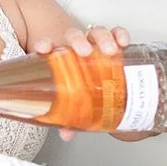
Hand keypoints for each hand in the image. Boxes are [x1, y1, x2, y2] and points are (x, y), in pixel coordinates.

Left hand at [32, 23, 130, 142]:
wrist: (100, 78)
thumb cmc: (80, 85)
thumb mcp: (73, 100)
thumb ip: (68, 116)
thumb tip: (67, 133)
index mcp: (61, 57)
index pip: (49, 46)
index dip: (45, 44)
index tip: (43, 48)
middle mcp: (77, 47)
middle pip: (74, 35)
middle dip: (78, 40)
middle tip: (84, 51)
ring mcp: (94, 43)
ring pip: (96, 32)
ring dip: (102, 38)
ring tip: (109, 50)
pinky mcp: (113, 42)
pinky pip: (116, 34)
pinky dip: (120, 35)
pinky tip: (123, 43)